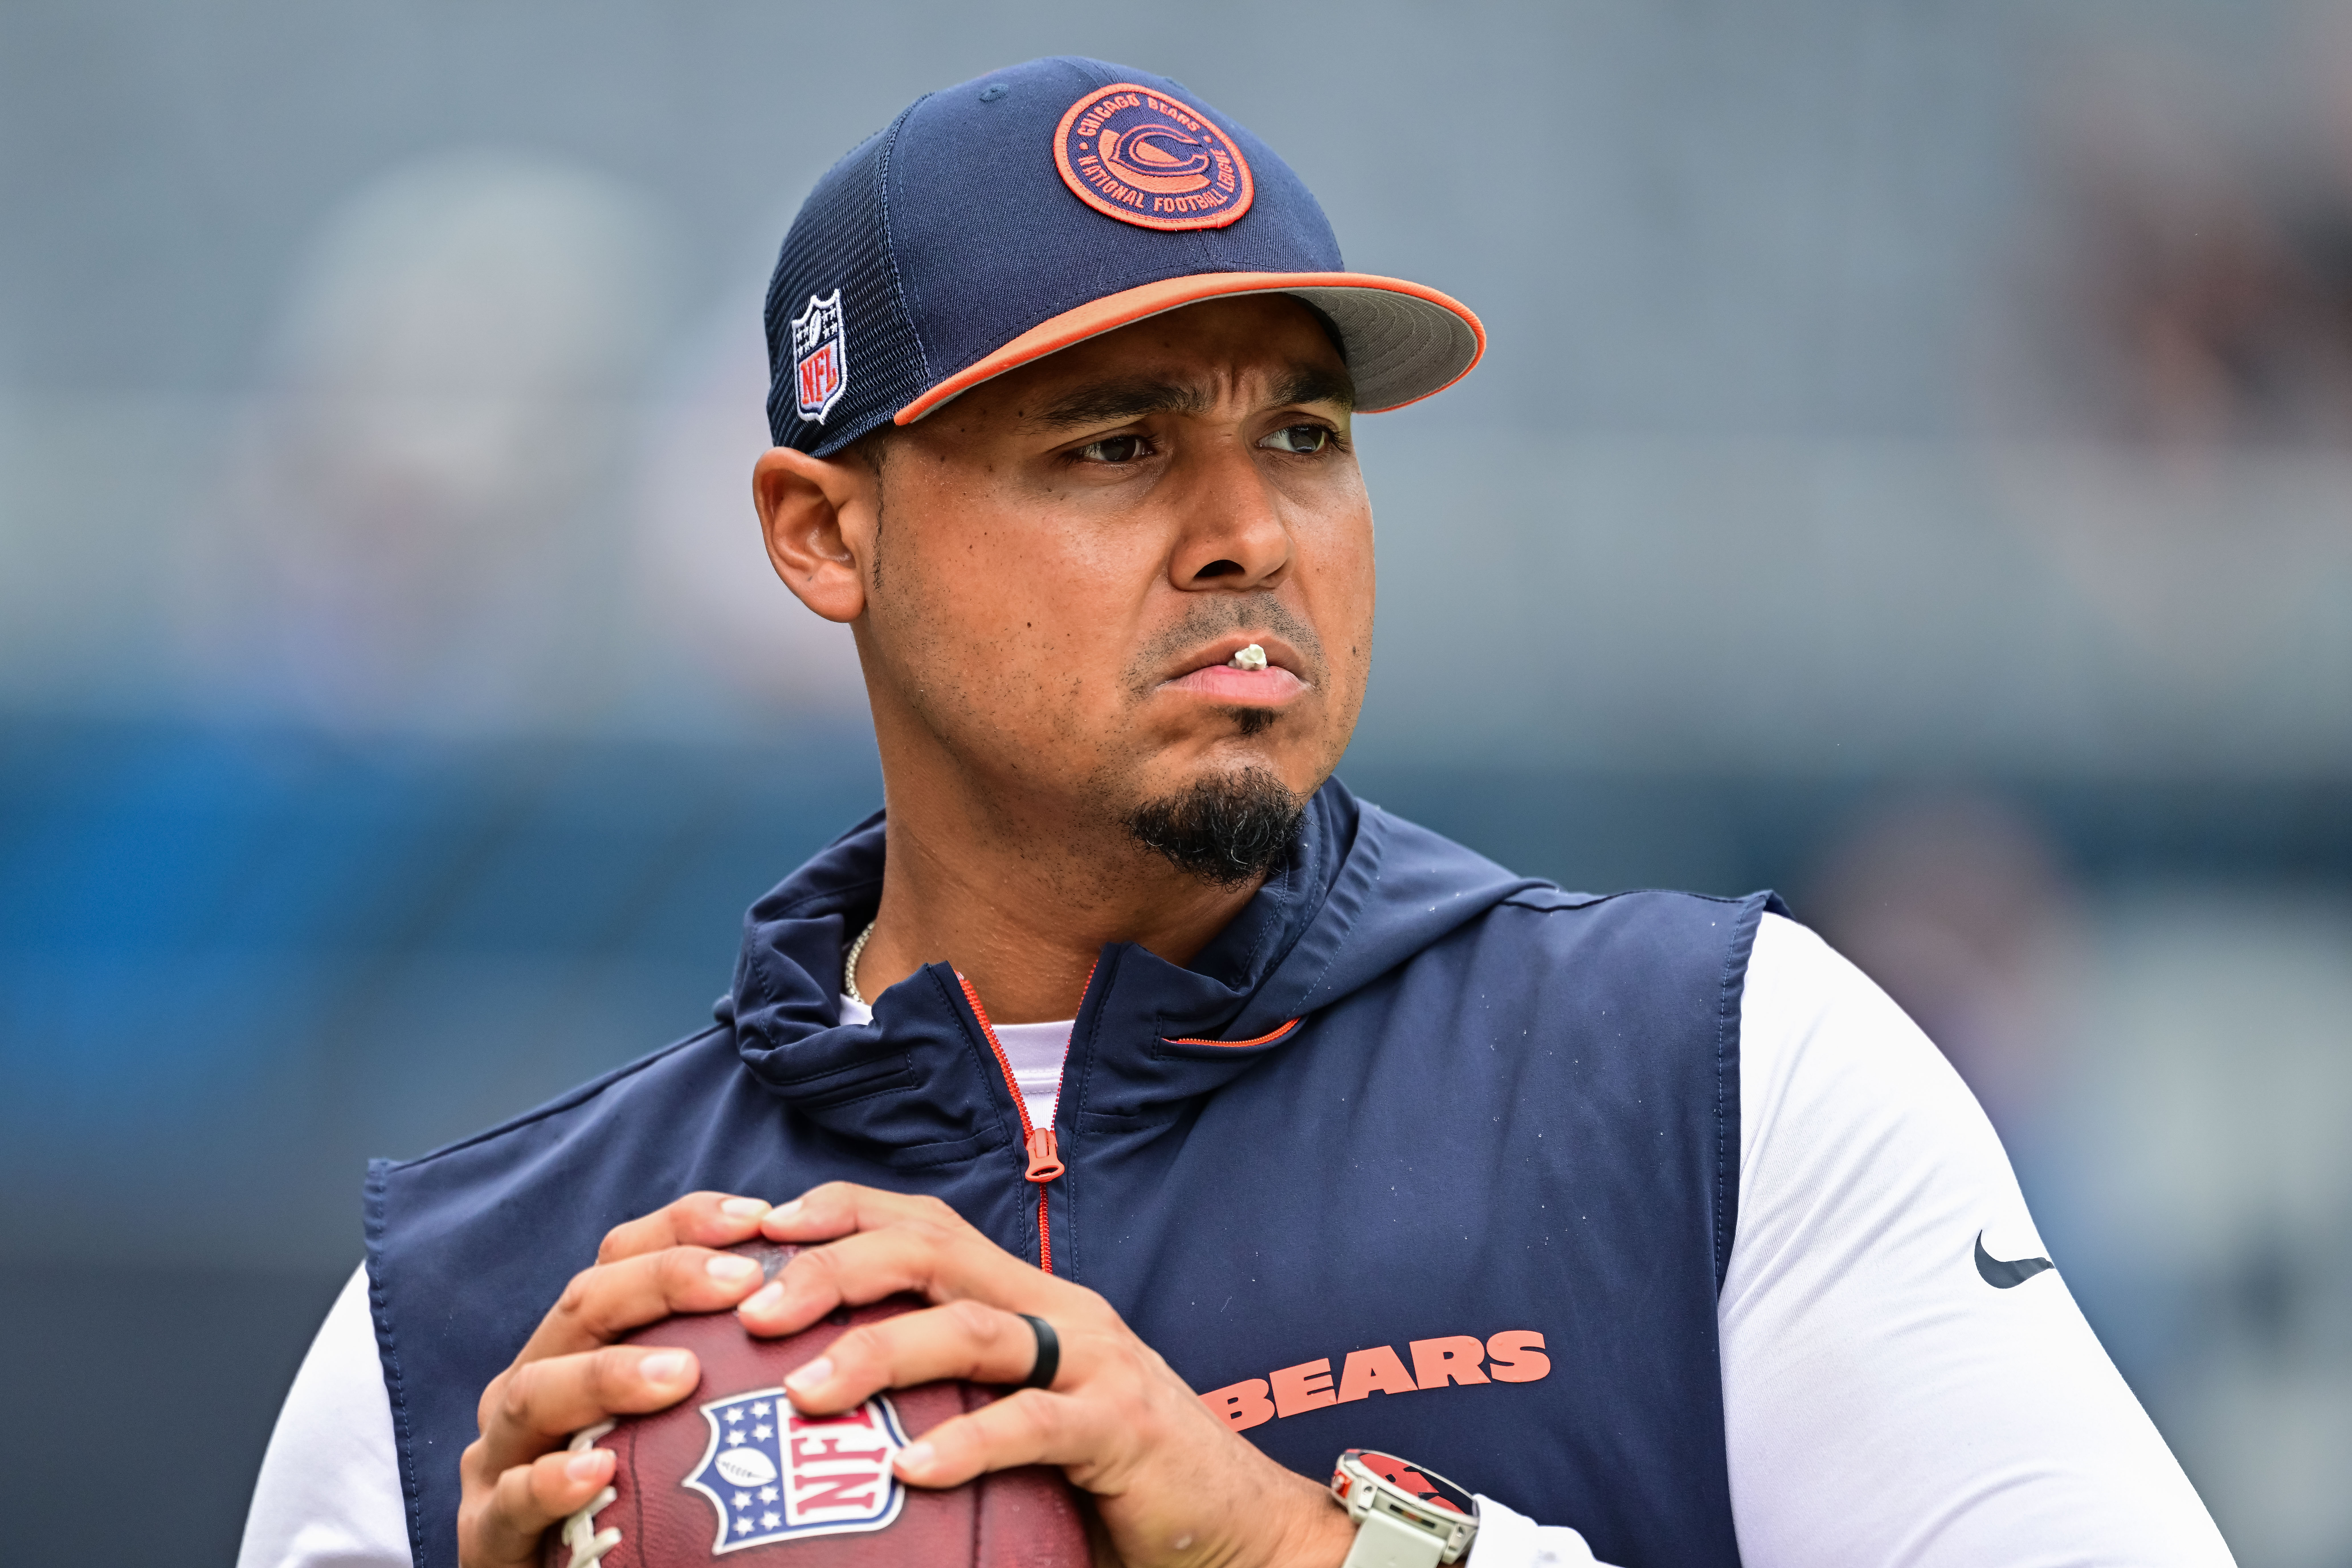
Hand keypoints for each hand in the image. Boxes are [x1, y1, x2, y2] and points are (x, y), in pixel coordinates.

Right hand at [455, 1191, 778, 1566]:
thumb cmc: (641, 1498)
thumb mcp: (679, 1419)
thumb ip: (725, 1370)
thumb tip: (829, 1322)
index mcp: (576, 1345)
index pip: (623, 1258)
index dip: (687, 1226)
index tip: (764, 1216)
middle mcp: (533, 1383)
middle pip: (585, 1306)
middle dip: (661, 1281)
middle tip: (742, 1281)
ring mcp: (501, 1457)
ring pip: (535, 1391)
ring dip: (609, 1375)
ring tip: (682, 1373)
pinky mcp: (485, 1532)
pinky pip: (512, 1500)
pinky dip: (549, 1481)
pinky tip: (596, 1471)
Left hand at [750, 1183, 1352, 1567]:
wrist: (1231, 1524)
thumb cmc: (1103, 1475)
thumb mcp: (1014, 1410)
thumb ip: (942, 1391)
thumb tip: (816, 1407)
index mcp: (1023, 1294)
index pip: (919, 1221)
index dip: (837, 1213)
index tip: (753, 1228)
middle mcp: (1056, 1306)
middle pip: (930, 1251)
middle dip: (834, 1267)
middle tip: (753, 1310)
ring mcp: (1093, 1361)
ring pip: (972, 1327)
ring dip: (879, 1351)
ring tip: (803, 1392)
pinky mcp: (1122, 1427)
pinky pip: (1033, 1424)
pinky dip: (966, 1442)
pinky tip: (908, 1471)